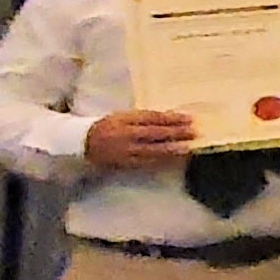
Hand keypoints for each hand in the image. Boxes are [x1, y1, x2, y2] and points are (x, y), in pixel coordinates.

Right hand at [84, 107, 199, 169]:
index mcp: (125, 119)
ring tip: (189, 148)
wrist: (84, 141)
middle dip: (176, 133)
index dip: (172, 118)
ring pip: (152, 150)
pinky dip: (162, 161)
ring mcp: (125, 150)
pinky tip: (175, 160)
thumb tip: (172, 117)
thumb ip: (146, 117)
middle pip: (154, 133)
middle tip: (195, 132)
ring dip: (172, 149)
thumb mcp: (125, 116)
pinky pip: (146, 163)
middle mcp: (125, 134)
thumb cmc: (110, 126)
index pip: (152, 118)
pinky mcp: (125, 163)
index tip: (189, 118)